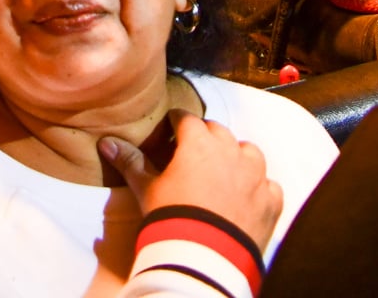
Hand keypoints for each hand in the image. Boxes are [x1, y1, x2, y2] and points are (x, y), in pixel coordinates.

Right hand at [104, 110, 282, 254]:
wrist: (204, 259)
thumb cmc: (172, 218)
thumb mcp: (146, 189)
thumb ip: (130, 161)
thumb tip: (106, 142)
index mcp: (198, 142)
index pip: (185, 118)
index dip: (175, 124)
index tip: (169, 133)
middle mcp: (230, 150)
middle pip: (217, 132)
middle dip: (205, 139)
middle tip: (191, 157)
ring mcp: (255, 175)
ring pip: (248, 152)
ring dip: (236, 158)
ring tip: (222, 174)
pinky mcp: (271, 201)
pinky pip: (269, 185)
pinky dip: (259, 188)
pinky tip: (248, 198)